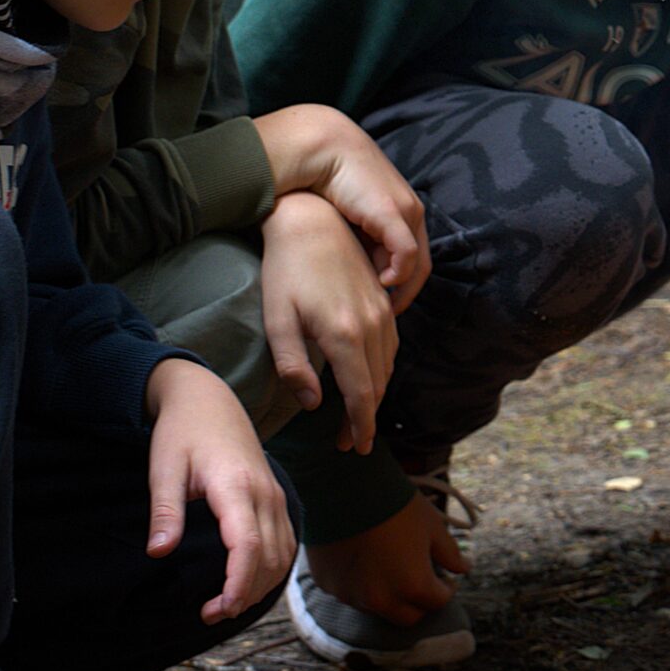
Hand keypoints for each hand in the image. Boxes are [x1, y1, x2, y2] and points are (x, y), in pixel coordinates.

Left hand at [143, 359, 295, 622]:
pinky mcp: (274, 497)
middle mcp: (264, 493)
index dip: (238, 582)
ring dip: (260, 585)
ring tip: (224, 604)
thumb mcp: (164, 468)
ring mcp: (274, 494)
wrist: (208, 399)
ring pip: (283, 553)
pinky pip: (286, 541)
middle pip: (270, 556)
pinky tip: (246, 581)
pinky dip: (271, 568)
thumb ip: (166, 511)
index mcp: (235, 486)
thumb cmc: (182, 432)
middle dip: (245, 593)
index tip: (219, 609)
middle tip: (209, 614)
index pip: (248, 544)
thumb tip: (158, 553)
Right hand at [252, 104, 430, 310]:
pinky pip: (406, 252)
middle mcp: (411, 213)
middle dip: (406, 294)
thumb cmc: (328, 182)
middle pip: (420, 266)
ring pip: (416, 263)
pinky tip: (380, 285)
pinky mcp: (393, 212)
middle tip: (387, 317)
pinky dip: (397, 273)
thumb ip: (358, 240)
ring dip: (402, 288)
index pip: (414, 260)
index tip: (384, 307)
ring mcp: (406, 212)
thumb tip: (356, 270)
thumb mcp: (349, 217)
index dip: (403, 288)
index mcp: (403, 213)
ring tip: (382, 307)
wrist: (323, 148)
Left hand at [260, 189, 400, 451]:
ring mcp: (383, 313)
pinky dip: (381, 371)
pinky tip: (365, 377)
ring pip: (388, 367)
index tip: (356, 447)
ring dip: (375, 395)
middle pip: (378, 385)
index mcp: (344, 335)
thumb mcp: (278, 321)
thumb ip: (293, 367)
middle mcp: (372, 326)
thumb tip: (312, 404)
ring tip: (355, 416)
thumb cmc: (285, 272)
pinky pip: (391, 347)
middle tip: (348, 441)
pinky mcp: (384, 302)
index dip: (361, 426)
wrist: (312, 223)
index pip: (361, 395)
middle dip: (365, 418)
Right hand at [302, 494, 468, 627]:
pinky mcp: (327, 585)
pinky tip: (361, 560)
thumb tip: (463, 570)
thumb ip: (450, 554)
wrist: (345, 489)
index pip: (438, 602)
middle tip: (421, 581)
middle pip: (407, 616)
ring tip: (389, 568)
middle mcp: (381, 600)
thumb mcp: (433, 527)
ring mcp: (351, 595)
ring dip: (387, 595)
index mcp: (413, 587)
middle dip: (419, 603)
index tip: (446, 579)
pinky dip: (359, 584)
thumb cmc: (397, 506)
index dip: (446, 590)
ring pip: (376, 607)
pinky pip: (348, 592)